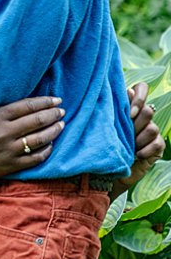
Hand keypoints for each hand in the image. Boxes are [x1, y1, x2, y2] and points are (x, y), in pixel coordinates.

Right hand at [0, 96, 65, 185]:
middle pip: (37, 120)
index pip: (27, 106)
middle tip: (61, 111)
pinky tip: (50, 144)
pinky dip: (47, 150)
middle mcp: (4, 132)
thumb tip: (32, 105)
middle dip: (53, 114)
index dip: (45, 102)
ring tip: (61, 125)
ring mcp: (9, 150)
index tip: (57, 99)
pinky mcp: (12, 165)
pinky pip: (37, 157)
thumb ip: (4, 112)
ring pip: (41, 139)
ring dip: (54, 131)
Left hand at [112, 83, 165, 197]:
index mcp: (128, 106)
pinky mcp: (157, 146)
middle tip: (124, 134)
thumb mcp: (102, 124)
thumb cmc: (101, 143)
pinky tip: (136, 154)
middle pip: (148, 110)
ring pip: (152, 127)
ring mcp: (151, 131)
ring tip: (128, 146)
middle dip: (135, 124)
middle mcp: (142, 116)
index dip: (138, 98)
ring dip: (138, 139)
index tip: (128, 113)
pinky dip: (145, 150)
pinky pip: (157, 143)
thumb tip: (122, 91)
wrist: (108, 170)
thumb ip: (111, 108)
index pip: (141, 88)